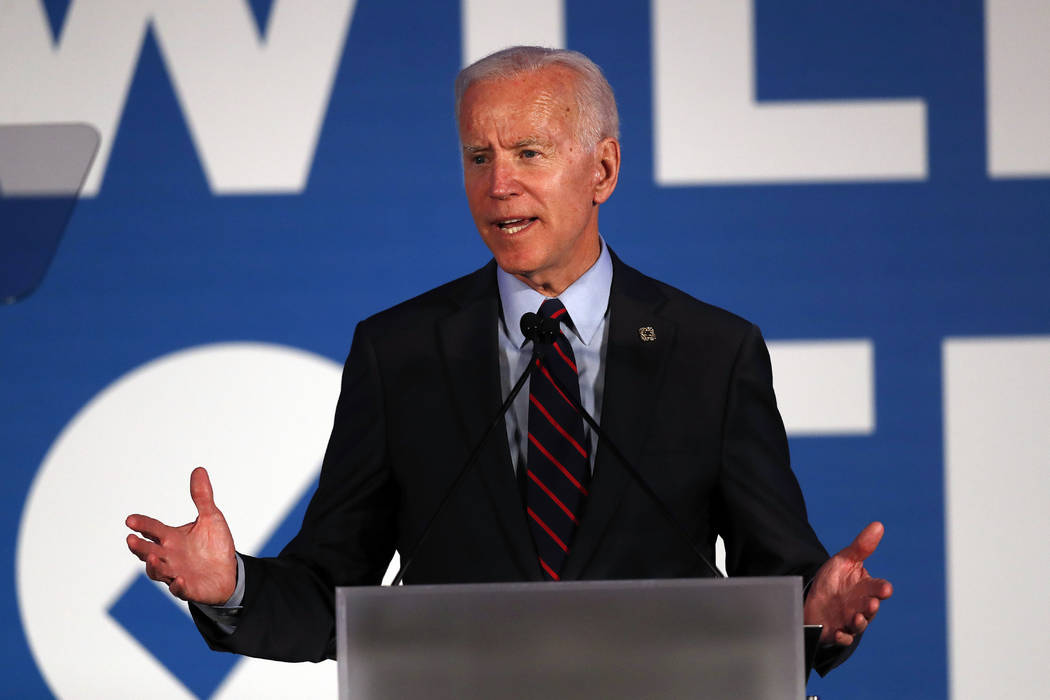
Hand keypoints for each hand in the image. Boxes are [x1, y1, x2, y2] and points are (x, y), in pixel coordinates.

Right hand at [126, 467, 236, 604]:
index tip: (130, 519)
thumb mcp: (211, 518)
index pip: (153, 530)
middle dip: (140, 546)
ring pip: (159, 571)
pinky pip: (180, 590)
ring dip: (154, 566)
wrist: (228, 572)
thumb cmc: (214, 545)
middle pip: (149, 551)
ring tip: (153, 557)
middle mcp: (170, 556)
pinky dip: (179, 586)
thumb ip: (202, 497)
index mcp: (172, 538)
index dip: (142, 524)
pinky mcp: (189, 589)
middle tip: (131, 539)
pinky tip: (180, 581)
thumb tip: (199, 469)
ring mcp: (177, 574)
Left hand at [803, 521, 892, 645]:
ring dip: (860, 623)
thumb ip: (861, 546)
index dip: (882, 589)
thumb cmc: (833, 580)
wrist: (812, 598)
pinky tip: (838, 633)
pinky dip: (842, 637)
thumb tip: (878, 525)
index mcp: (865, 588)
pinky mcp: (836, 631)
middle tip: (872, 604)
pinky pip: (842, 638)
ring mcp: (849, 620)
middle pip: (870, 608)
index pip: (877, 588)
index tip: (885, 589)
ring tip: (857, 618)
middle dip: (872, 607)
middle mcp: (860, 606)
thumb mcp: (844, 560)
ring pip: (859, 624)